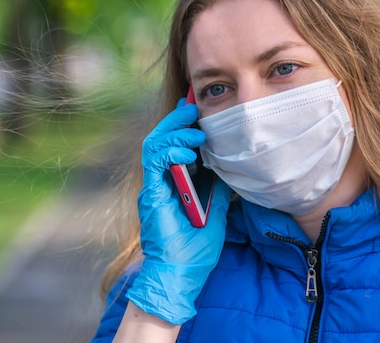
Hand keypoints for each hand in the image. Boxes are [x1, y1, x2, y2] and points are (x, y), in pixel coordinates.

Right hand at [126, 101, 230, 324]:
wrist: (182, 272)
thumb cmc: (197, 246)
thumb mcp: (216, 209)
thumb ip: (218, 186)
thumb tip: (230, 165)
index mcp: (175, 182)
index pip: (174, 144)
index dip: (183, 124)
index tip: (198, 108)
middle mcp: (160, 180)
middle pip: (161, 138)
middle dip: (177, 119)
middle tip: (193, 107)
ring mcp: (153, 186)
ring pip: (154, 145)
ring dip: (175, 132)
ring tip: (195, 129)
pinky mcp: (150, 194)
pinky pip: (154, 163)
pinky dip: (170, 152)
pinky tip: (188, 151)